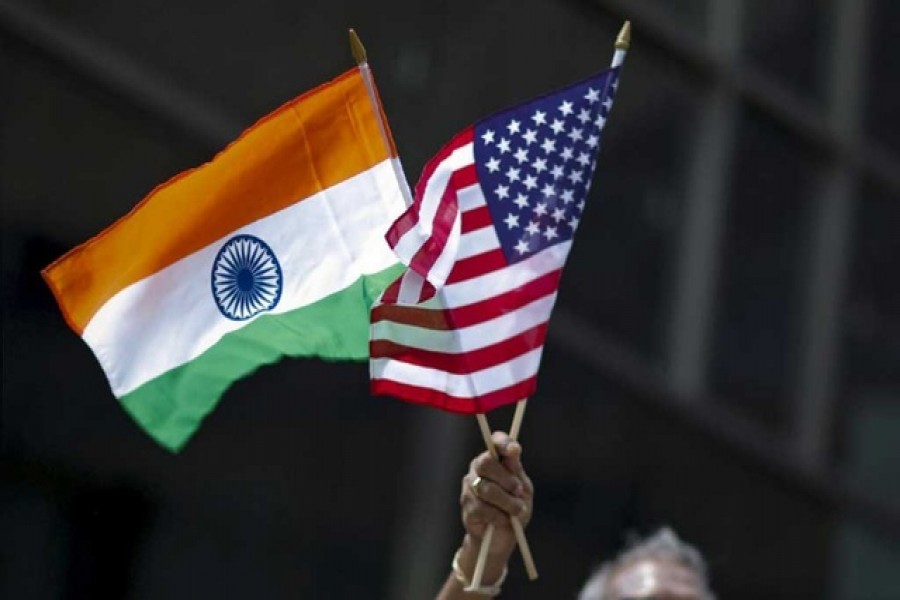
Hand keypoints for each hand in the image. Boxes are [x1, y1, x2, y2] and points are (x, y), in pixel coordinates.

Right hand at [460, 431, 532, 558]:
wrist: (503, 538)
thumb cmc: (514, 508)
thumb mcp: (522, 489)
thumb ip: (516, 470)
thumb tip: (514, 450)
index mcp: (495, 459)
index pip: (495, 442)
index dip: (503, 443)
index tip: (514, 450)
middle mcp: (478, 468)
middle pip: (486, 463)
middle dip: (506, 479)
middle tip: (518, 491)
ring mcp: (470, 486)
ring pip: (486, 488)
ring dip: (506, 502)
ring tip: (516, 510)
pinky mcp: (466, 506)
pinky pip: (482, 508)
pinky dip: (498, 516)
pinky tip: (502, 520)